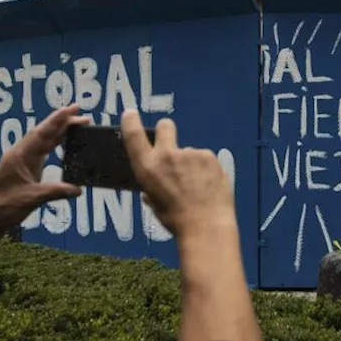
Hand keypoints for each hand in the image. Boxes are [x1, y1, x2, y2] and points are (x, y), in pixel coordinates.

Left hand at [0, 104, 88, 230]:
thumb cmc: (4, 207)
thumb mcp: (32, 199)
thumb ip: (55, 192)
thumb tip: (77, 189)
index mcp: (20, 156)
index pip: (42, 133)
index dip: (57, 120)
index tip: (71, 109)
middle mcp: (21, 154)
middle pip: (44, 133)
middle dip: (61, 121)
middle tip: (80, 112)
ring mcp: (22, 161)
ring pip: (43, 140)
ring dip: (59, 131)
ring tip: (77, 124)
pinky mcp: (25, 169)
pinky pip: (42, 151)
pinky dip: (54, 144)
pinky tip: (63, 142)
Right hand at [120, 110, 234, 238]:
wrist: (206, 226)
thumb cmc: (177, 220)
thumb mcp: (155, 206)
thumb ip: (151, 191)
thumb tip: (150, 190)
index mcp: (148, 168)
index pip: (133, 135)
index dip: (130, 121)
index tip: (130, 114)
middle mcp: (167, 156)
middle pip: (165, 127)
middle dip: (166, 131)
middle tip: (171, 147)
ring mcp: (190, 154)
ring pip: (189, 152)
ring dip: (191, 163)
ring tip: (197, 187)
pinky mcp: (209, 157)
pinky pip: (205, 160)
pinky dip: (206, 170)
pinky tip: (208, 186)